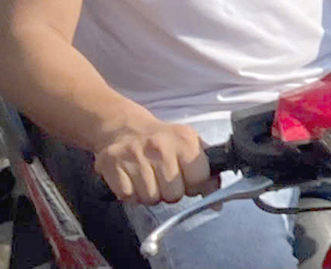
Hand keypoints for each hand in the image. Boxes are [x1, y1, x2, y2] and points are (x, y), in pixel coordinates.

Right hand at [92, 115, 211, 204]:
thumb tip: (217, 203)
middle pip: (174, 194)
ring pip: (150, 198)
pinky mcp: (112, 164)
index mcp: (184, 139)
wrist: (124, 127)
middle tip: (163, 179)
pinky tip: (132, 179)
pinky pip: (129, 197)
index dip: (194, 186)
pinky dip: (130, 194)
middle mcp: (160, 146)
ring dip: (150, 194)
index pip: (199, 180)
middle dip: (170, 192)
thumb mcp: (189, 145)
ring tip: (148, 178)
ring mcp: (135, 155)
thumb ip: (206, 172)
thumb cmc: (160, 140)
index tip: (187, 179)